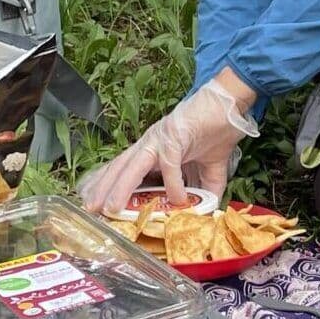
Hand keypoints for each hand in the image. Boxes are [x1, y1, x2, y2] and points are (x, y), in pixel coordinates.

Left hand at [80, 69, 259, 214]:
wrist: (230, 105)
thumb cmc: (216, 132)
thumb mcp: (210, 171)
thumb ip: (206, 192)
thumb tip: (205, 213)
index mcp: (153, 150)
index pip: (124, 169)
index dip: (108, 185)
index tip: (96, 202)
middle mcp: (150, 144)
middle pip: (120, 168)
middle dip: (103, 189)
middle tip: (90, 209)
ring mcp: (160, 139)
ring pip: (134, 166)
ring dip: (121, 187)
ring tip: (111, 207)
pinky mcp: (175, 136)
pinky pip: (170, 164)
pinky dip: (173, 183)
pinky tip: (177, 199)